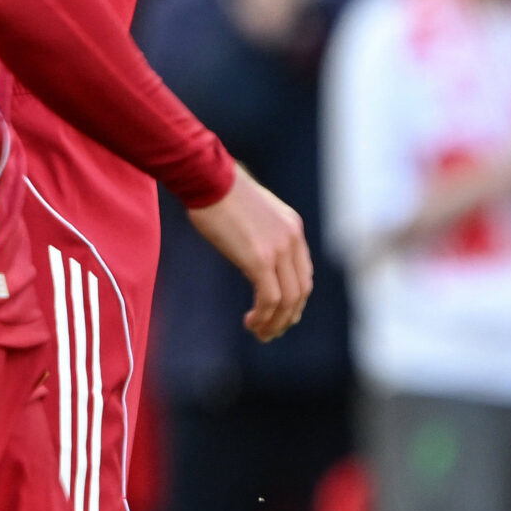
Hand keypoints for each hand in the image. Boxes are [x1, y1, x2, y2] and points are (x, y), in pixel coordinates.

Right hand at [186, 163, 312, 341]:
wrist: (207, 178)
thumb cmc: (216, 190)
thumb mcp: (248, 210)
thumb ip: (258, 231)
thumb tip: (248, 247)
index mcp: (292, 228)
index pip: (303, 273)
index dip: (294, 299)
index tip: (278, 312)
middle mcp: (292, 240)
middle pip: (301, 291)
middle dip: (287, 316)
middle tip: (270, 331)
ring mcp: (278, 249)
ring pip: (288, 299)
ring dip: (275, 322)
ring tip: (260, 333)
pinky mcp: (259, 258)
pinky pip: (269, 297)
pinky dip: (263, 315)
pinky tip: (251, 322)